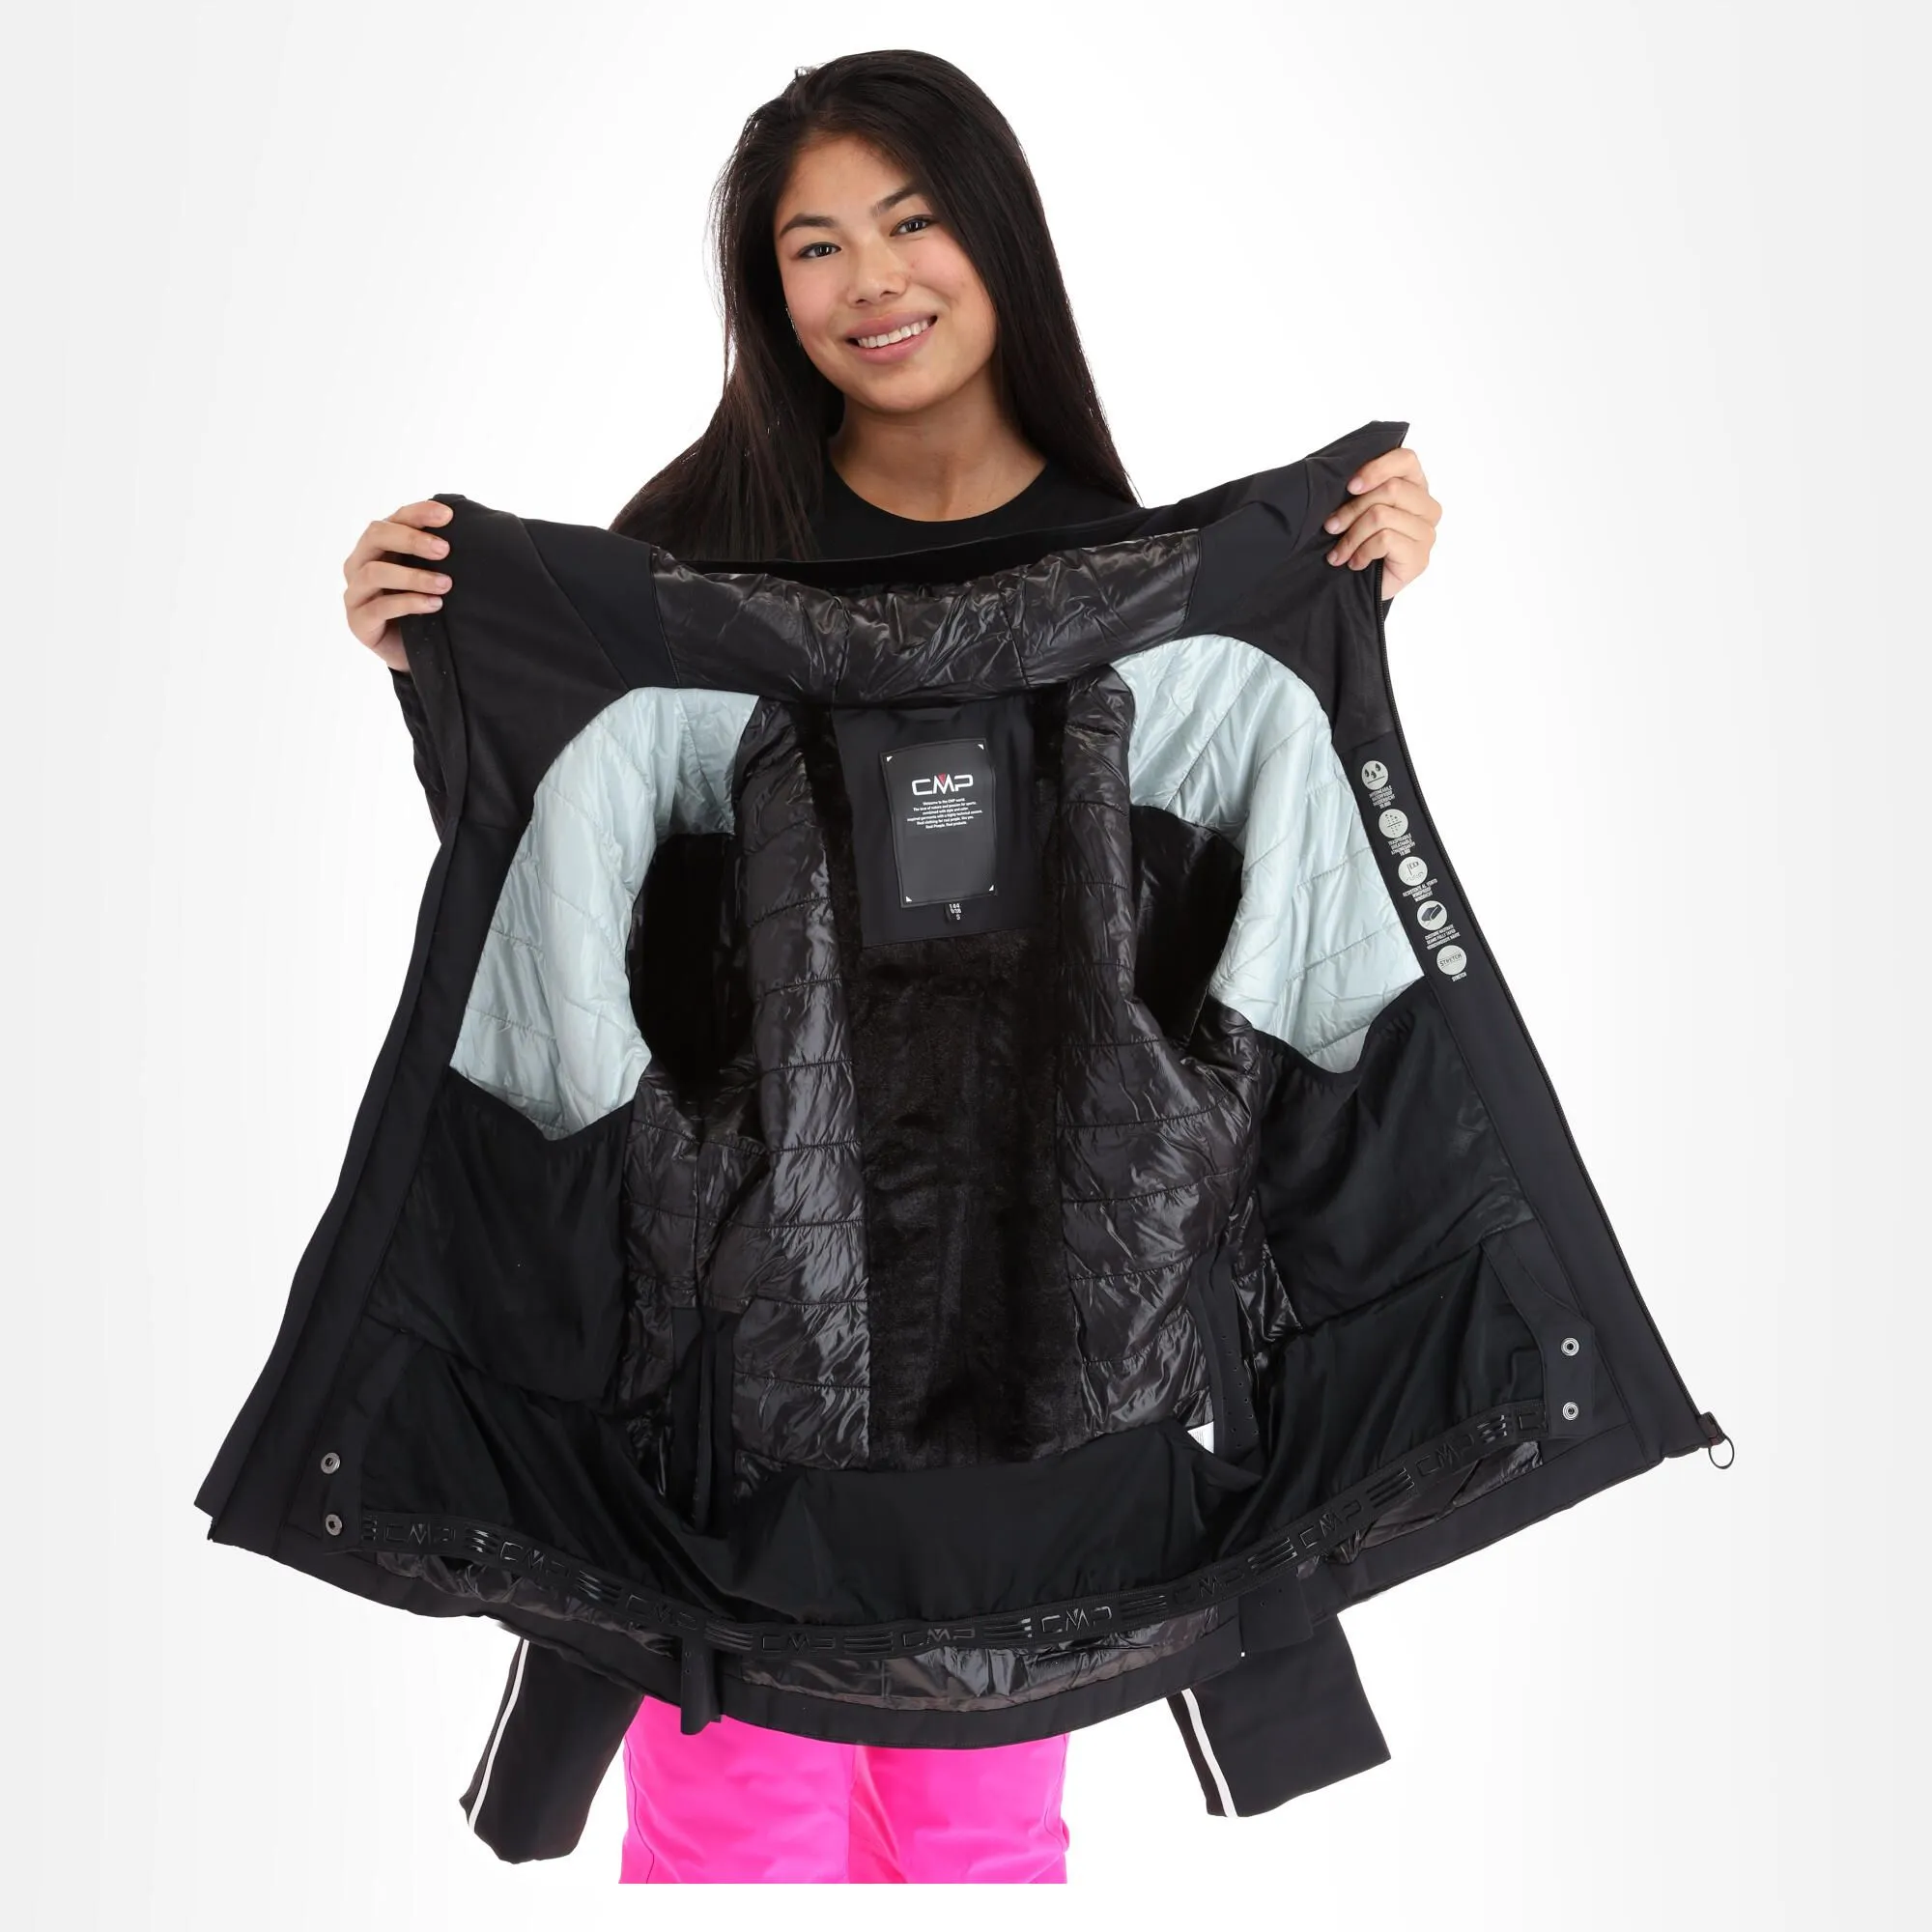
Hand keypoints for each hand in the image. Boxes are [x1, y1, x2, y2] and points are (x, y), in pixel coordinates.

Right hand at [343, 499, 454, 672]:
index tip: (448, 515)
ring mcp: (355, 592)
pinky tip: (434, 604)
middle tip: (444, 550)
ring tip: (445, 584)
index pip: (393, 518)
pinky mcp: (358, 621)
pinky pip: (380, 607)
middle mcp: (358, 564)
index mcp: (376, 546)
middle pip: (375, 536)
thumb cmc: (420, 606)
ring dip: (413, 576)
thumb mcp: (428, 575)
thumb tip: (464, 530)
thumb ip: (434, 554)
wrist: (411, 652)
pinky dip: (410, 603)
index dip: (418, 513)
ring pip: (374, 572)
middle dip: (412, 539)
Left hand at [1322, 446, 1440, 599]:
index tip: (1350, 485)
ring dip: (1351, 536)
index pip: (1406, 459)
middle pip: (1391, 489)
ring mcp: (1427, 533)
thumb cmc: (1357, 542)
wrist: (1360, 586)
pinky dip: (1361, 552)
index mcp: (1415, 486)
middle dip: (1352, 509)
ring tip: (1338, 552)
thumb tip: (1342, 472)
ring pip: (1382, 516)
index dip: (1376, 468)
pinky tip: (1355, 563)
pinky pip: (1385, 540)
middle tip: (1331, 527)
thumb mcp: (1356, 508)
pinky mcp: (1420, 557)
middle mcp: (1427, 507)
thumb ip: (1360, 486)